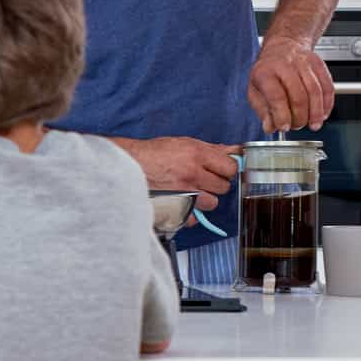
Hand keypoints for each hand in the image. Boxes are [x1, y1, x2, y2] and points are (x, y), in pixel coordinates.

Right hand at [116, 136, 239, 211]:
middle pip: (223, 187)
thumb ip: (211, 149)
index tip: (220, 170)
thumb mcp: (183, 143)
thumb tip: (234, 151)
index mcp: (197, 155)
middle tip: (202, 180)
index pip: (231, 168)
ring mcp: (184, 192)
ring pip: (212, 203)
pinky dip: (191, 213)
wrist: (127, 165)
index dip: (226, 169)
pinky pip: (195, 217)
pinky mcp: (175, 208)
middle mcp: (193, 174)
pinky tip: (183, 203)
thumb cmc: (153, 153)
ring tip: (192, 192)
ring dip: (204, 199)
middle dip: (215, 184)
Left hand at [250, 35, 334, 132]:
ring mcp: (304, 63)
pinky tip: (323, 114)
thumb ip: (262, 110)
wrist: (283, 46)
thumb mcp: (255, 89)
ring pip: (315, 91)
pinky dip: (327, 103)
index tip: (284, 127)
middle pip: (298, 95)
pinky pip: (328, 86)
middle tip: (297, 126)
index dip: (282, 115)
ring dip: (316, 112)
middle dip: (300, 116)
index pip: (276, 96)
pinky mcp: (319, 64)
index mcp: (265, 72)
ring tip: (313, 125)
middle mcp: (285, 65)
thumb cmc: (268, 71)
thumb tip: (270, 127)